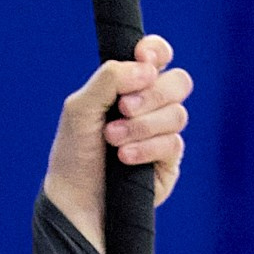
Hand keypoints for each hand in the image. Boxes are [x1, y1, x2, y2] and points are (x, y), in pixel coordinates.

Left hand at [41, 36, 191, 250]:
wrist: (76, 201)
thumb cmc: (75, 153)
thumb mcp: (80, 109)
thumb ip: (108, 79)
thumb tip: (146, 68)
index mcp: (130, 86)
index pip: (157, 56)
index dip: (156, 51)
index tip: (143, 57)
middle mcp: (151, 106)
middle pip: (179, 82)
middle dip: (152, 94)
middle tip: (122, 108)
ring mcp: (162, 134)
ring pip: (177, 114)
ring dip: (143, 125)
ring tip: (112, 139)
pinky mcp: (169, 162)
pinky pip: (173, 144)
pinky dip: (147, 148)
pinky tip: (124, 158)